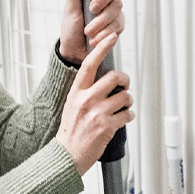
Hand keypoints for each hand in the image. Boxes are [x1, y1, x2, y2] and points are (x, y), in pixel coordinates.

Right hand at [56, 33, 133, 174]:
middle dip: (125, 81)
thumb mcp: (72, 105)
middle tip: (124, 87)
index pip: (90, 64)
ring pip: (125, 97)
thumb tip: (104, 81)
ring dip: (128, 102)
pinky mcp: (107, 127)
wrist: (66, 155)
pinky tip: (123, 119)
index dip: (102, 48)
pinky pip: (128, 115)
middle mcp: (87, 100)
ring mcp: (97, 113)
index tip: (111, 37)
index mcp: (77, 92)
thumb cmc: (70, 131)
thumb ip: (86, 92)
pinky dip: (129, 116)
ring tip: (123, 107)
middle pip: (115, 78)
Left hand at [59, 0, 122, 64]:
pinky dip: (106, 32)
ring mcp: (114, 9)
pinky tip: (96, 38)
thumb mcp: (70, 6)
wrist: (75, 52)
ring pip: (117, 6)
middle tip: (92, 9)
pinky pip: (118, 24)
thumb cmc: (71, 28)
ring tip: (88, 31)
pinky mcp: (118, 24)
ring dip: (101, 20)